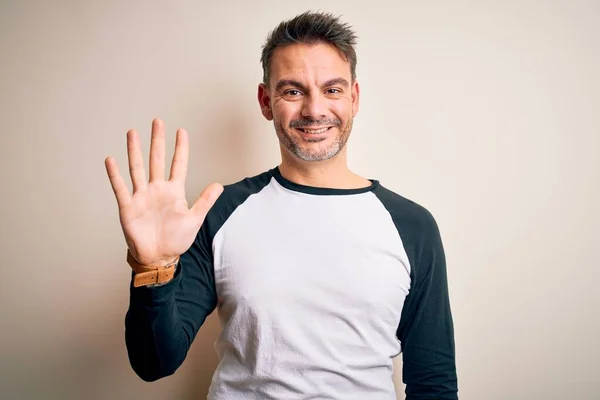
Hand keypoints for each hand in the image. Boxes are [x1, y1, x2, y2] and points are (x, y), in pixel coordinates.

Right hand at [105, 119, 222, 265]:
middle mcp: (157, 189)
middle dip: (157, 141)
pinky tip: (111, 160)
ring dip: (135, 151)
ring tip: (133, 133)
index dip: (180, 148)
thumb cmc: (176, 240)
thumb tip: (219, 185)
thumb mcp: (194, 219)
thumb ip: (205, 201)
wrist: (159, 257)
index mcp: (174, 191)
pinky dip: (115, 175)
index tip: (181, 131)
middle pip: (157, 160)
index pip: (178, 164)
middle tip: (157, 121)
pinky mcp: (128, 207)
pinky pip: (120, 188)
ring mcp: (142, 196)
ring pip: (137, 168)